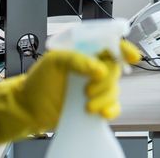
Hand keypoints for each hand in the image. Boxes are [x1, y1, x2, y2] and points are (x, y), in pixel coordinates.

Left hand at [0, 39, 140, 146]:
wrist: (28, 107)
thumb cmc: (38, 80)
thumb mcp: (54, 61)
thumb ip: (77, 60)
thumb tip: (98, 69)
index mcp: (85, 52)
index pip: (111, 45)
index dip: (124, 49)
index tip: (131, 57)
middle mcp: (93, 68)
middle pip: (115, 70)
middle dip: (105, 82)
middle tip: (88, 90)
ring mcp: (94, 87)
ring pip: (114, 89)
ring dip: (104, 98)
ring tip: (87, 105)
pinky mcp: (94, 104)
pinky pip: (112, 106)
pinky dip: (110, 110)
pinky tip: (101, 113)